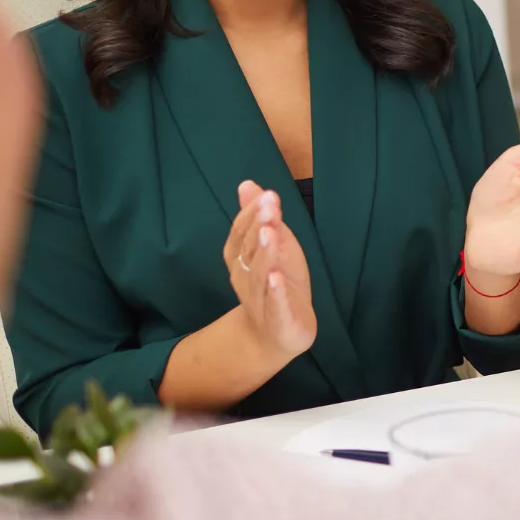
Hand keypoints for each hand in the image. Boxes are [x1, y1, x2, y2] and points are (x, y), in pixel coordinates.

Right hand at [224, 182, 315, 359]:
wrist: (277, 335)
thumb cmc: (277, 284)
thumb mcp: (273, 247)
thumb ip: (261, 218)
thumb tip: (248, 184)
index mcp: (242, 259)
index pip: (242, 233)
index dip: (252, 214)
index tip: (266, 194)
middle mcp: (246, 277)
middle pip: (250, 250)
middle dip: (258, 226)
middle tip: (269, 205)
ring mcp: (260, 298)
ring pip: (260, 274)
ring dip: (265, 253)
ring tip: (270, 232)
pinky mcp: (278, 318)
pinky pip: (274, 304)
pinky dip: (275, 291)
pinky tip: (277, 277)